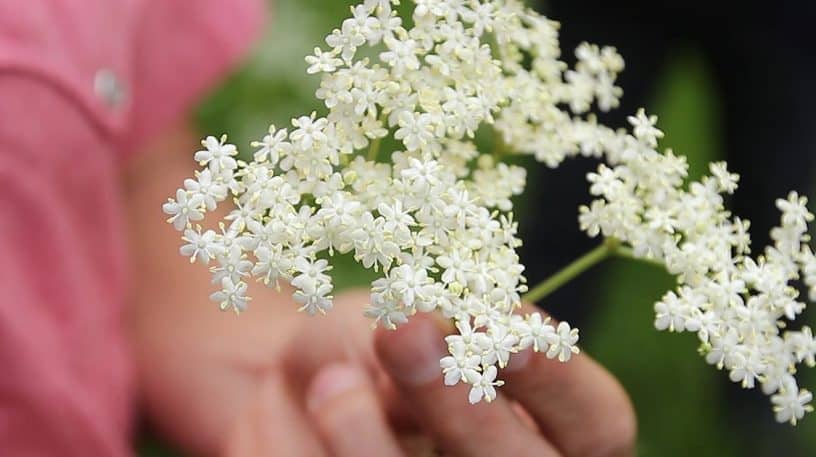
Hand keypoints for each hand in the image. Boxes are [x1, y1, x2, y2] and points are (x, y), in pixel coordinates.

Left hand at [125, 125, 635, 455]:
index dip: (558, 377)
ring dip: (379, 438)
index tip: (506, 320)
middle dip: (465, 403)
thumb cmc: (369, 349)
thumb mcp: (394, 317)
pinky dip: (321, 447)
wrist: (302, 392)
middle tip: (410, 334)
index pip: (595, 420)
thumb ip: (413, 324)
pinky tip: (302, 402)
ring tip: (335, 381)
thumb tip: (411, 340)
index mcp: (545, 426)